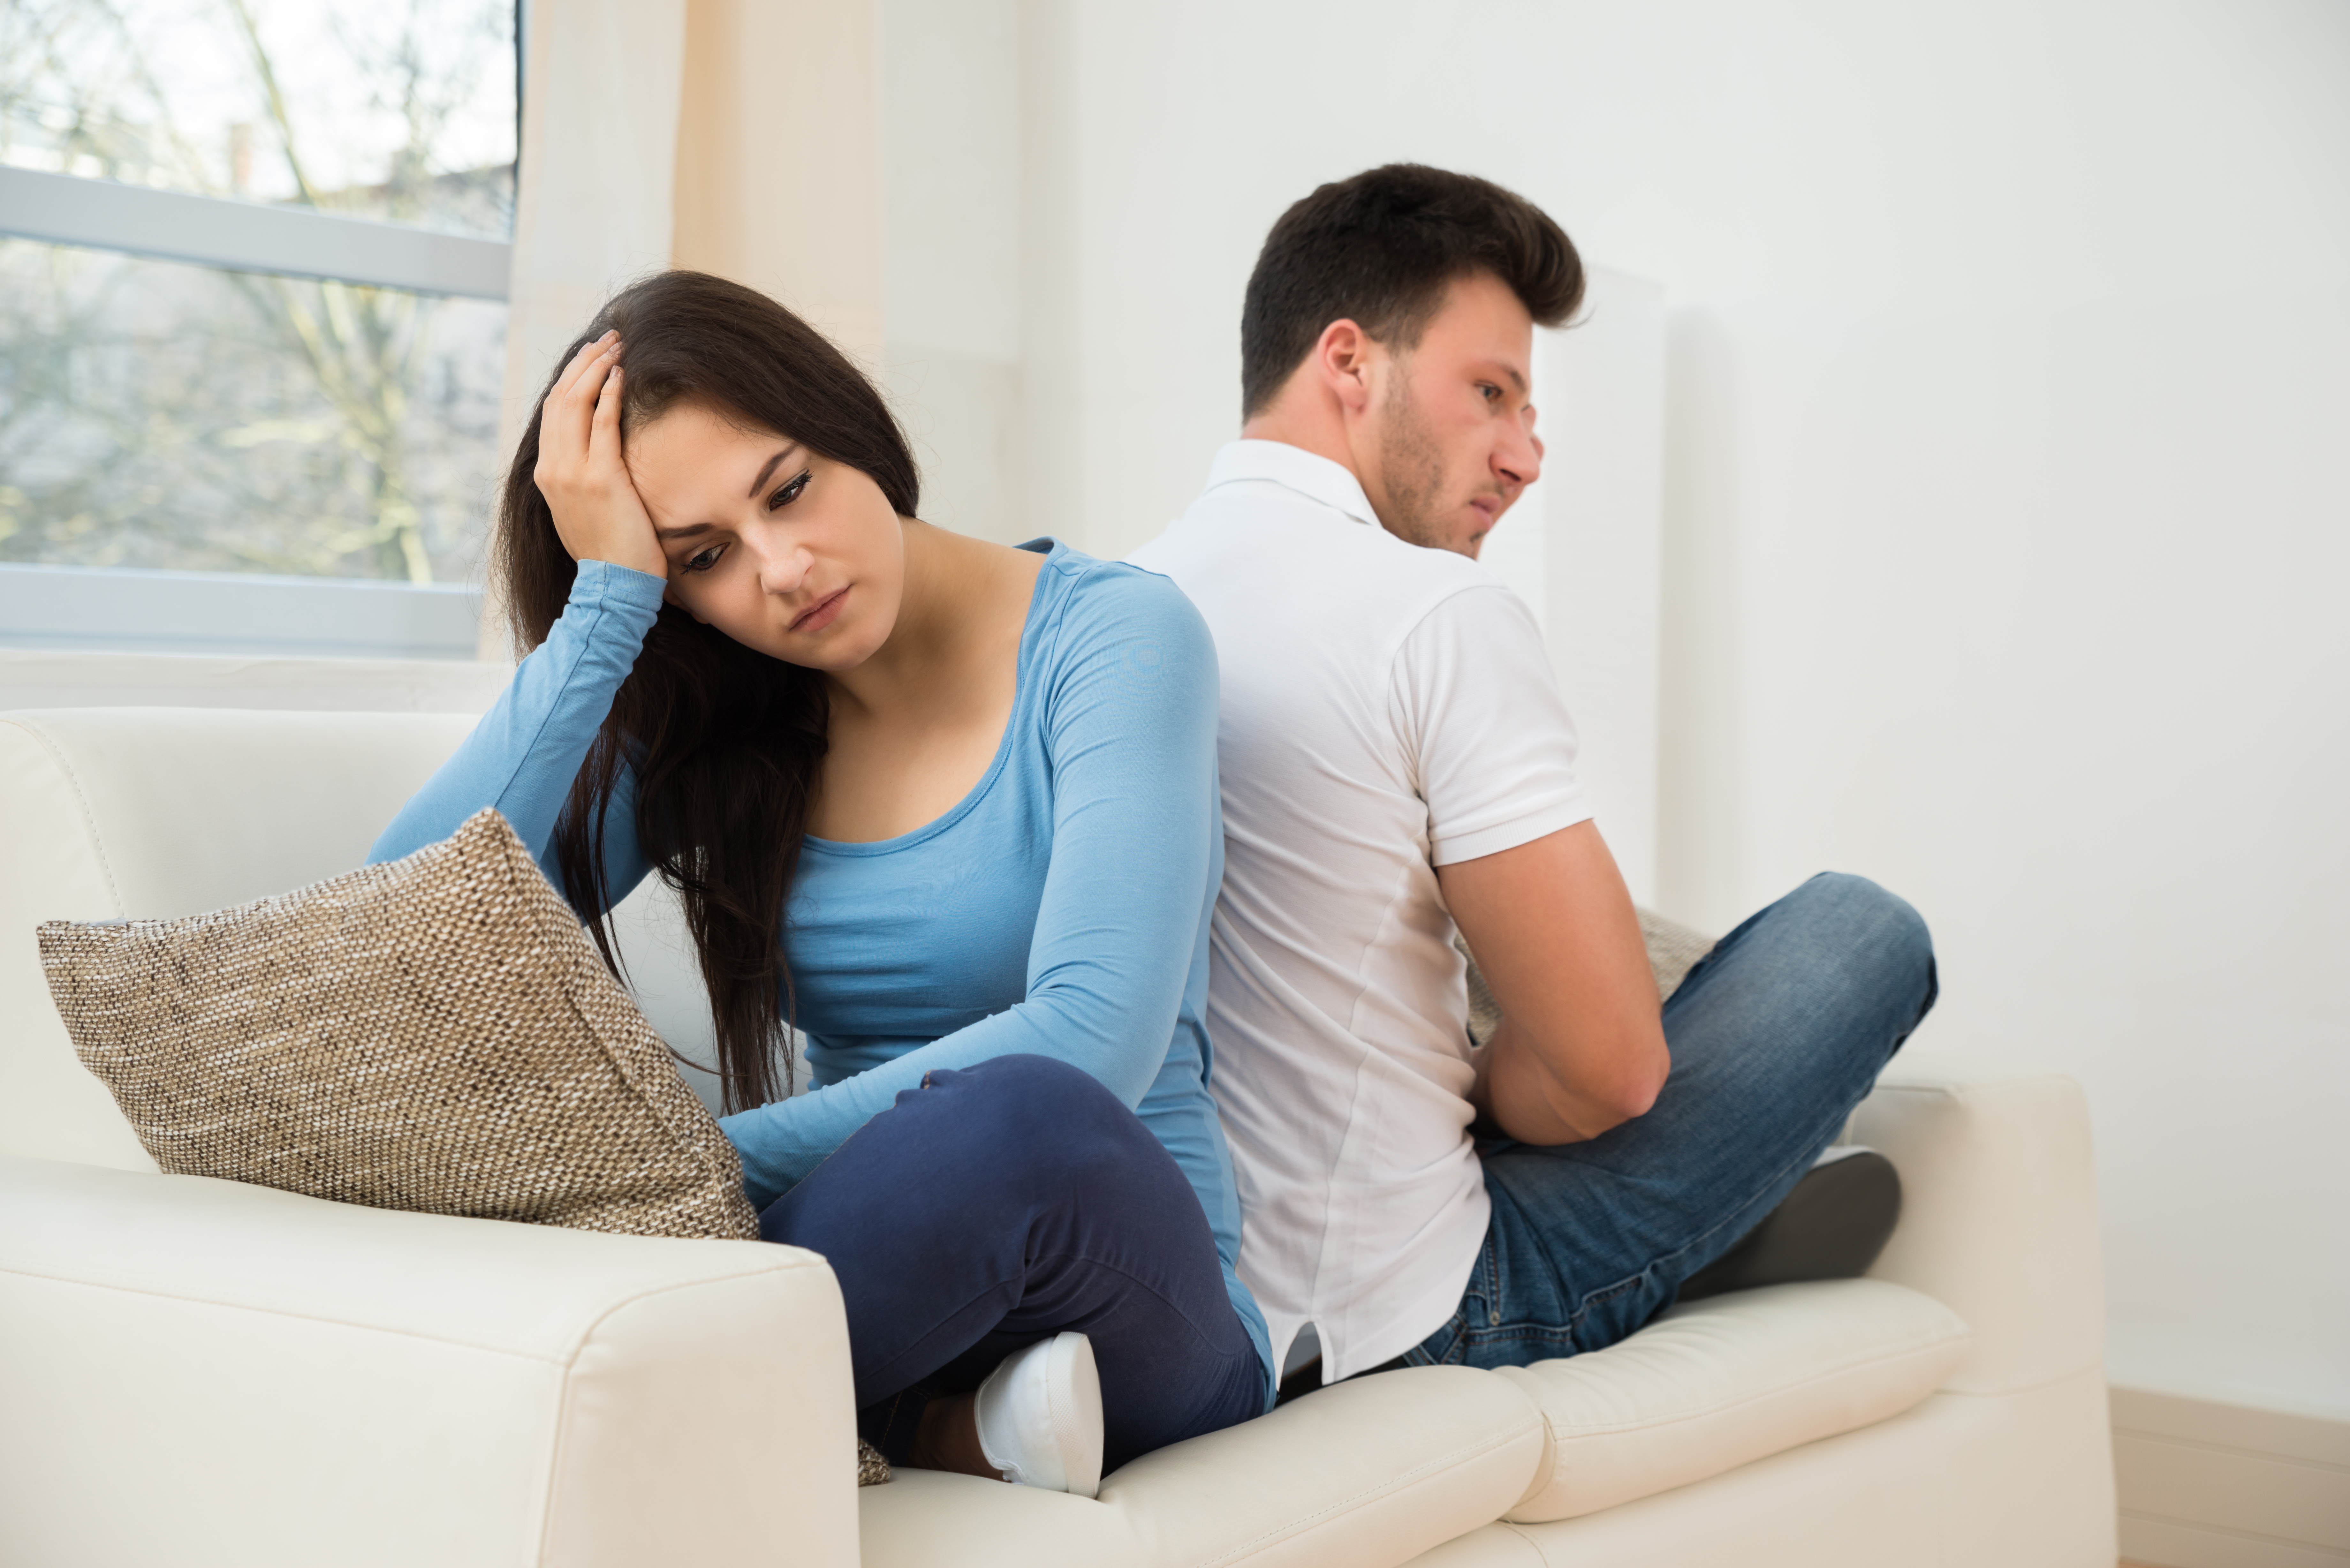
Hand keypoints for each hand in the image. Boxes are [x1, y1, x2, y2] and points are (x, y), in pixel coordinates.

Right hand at [533, 331, 666, 578]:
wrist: (613, 586)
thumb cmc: (608, 550)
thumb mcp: (582, 509)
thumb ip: (580, 477)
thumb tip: (594, 452)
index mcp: (547, 474)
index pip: (554, 412)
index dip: (571, 378)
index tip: (592, 356)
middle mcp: (553, 469)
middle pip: (561, 398)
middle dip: (583, 362)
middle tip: (607, 338)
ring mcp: (573, 473)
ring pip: (577, 403)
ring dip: (597, 368)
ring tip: (617, 346)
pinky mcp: (601, 479)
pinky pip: (602, 424)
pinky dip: (610, 395)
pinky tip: (622, 376)